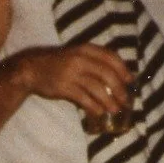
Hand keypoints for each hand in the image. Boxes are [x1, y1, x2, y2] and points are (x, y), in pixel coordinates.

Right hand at [16, 44, 132, 118]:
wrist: (33, 70)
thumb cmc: (59, 65)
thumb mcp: (77, 56)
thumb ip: (94, 62)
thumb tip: (116, 77)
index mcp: (86, 49)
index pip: (111, 57)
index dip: (123, 70)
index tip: (130, 81)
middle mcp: (80, 59)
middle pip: (107, 74)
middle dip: (119, 89)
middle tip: (125, 100)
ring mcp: (72, 74)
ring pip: (97, 88)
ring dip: (109, 101)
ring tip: (115, 110)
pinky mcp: (64, 88)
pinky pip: (84, 99)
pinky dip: (94, 107)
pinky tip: (99, 113)